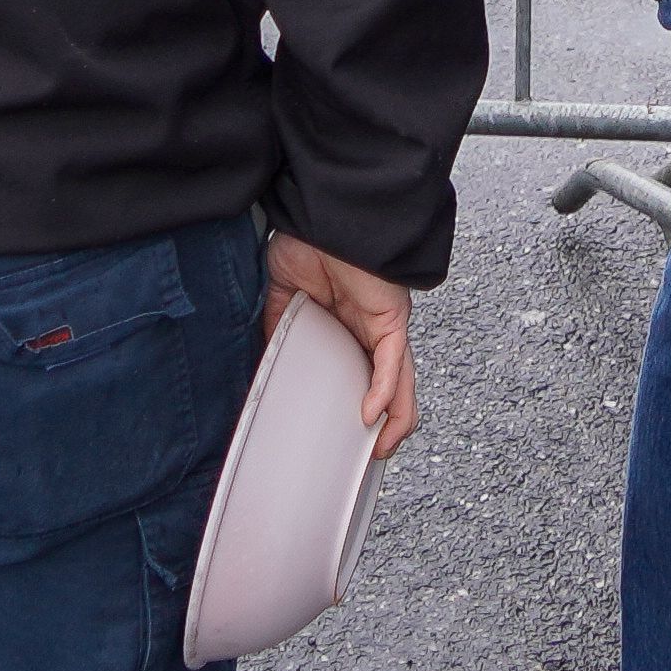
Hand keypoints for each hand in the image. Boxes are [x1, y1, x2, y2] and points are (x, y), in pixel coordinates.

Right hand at [262, 232, 418, 461]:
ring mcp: (382, 326)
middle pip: (388, 387)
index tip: (343, 437)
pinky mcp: (391, 318)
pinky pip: (393, 362)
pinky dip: (384, 391)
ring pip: (400, 382)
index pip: (358, 373)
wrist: (323, 214)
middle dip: (382, 425)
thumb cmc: (308, 242)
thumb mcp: (284, 299)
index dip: (355, 404)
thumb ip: (280, 332)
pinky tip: (370, 414)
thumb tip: (270, 367)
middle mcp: (369, 330)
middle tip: (365, 457)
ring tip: (379, 449)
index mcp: (345, 325)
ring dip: (394, 420)